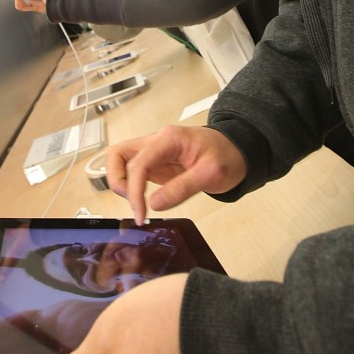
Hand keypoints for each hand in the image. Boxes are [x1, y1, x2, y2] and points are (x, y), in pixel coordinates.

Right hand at [105, 125, 246, 224]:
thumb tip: (154, 204)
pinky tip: (142, 201)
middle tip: (135, 205)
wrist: (236, 151)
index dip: (134, 191)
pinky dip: (131, 186)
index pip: (138, 163)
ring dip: (121, 183)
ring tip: (138, 203)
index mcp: (169, 139)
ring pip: (120, 161)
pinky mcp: (155, 162)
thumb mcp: (211, 174)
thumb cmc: (227, 156)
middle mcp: (156, 141)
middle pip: (117, 154)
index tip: (141, 214)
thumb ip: (182, 188)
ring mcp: (154, 151)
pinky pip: (132, 171)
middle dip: (119, 182)